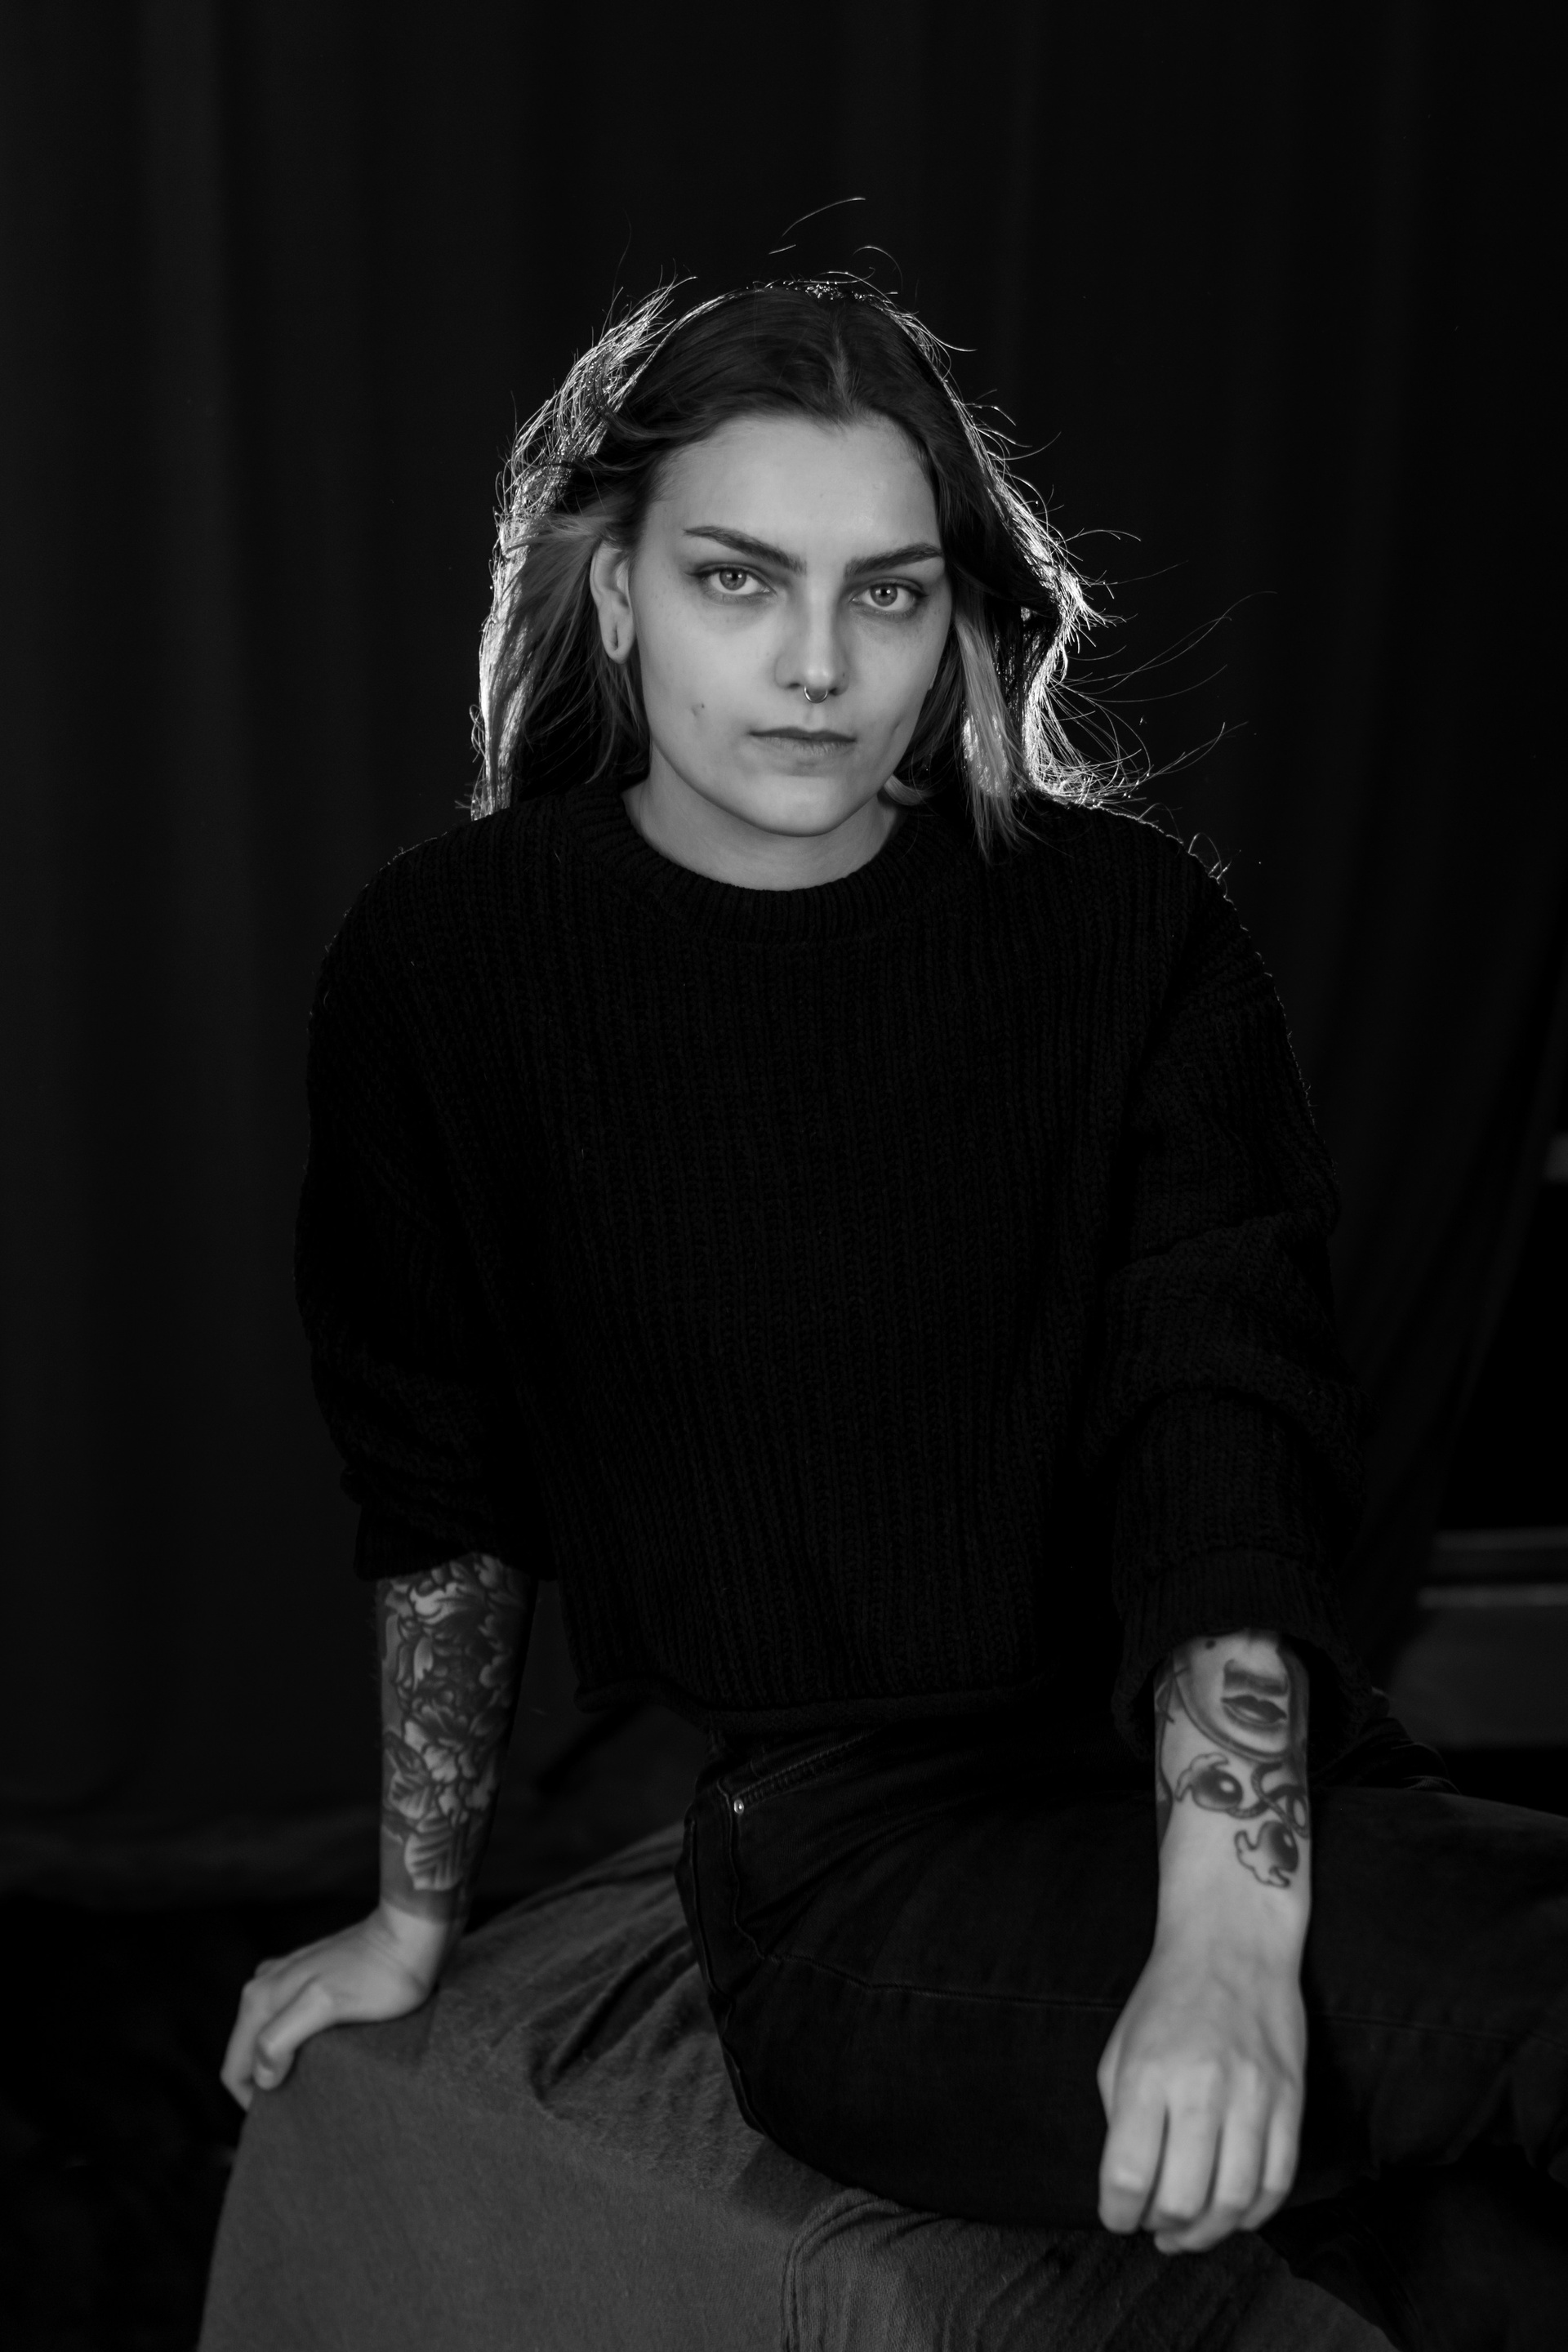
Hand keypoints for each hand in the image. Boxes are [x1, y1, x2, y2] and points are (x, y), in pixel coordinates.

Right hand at [220, 1902, 453, 2109]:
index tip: (286, 2117)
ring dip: (284, 2064)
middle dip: (267, 2083)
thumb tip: (261, 2074)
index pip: (235, 2067)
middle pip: (249, 2054)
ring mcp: (288, 1980)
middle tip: (305, 2103)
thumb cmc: (379, 1972)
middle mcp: (265, 1986)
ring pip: (269, 2038)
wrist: (412, 1930)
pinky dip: (300, 2044)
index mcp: (260, 1997)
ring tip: (318, 2082)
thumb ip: (283, 2035)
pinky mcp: (312, 1980)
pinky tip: (327, 2054)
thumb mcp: (328, 2005)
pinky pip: (290, 2024)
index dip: (253, 2101)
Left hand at [1096, 1919, 1304, 2252]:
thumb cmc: (1167, 1998)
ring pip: (1235, 2201)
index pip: (1128, 2174)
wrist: (1232, 1944)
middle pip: (1184, 2199)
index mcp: (1148, 2073)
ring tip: (1189, 2231)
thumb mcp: (1120, 2049)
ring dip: (1208, 2233)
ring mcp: (1253, 2096)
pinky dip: (1254, 2214)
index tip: (1117, 2216)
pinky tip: (1232, 2214)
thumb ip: (1121, 2119)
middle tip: (1153, 2226)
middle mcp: (1201, 2087)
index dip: (1117, 2213)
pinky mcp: (1292, 2100)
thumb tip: (1132, 2188)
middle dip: (1161, 2228)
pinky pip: (1279, 2182)